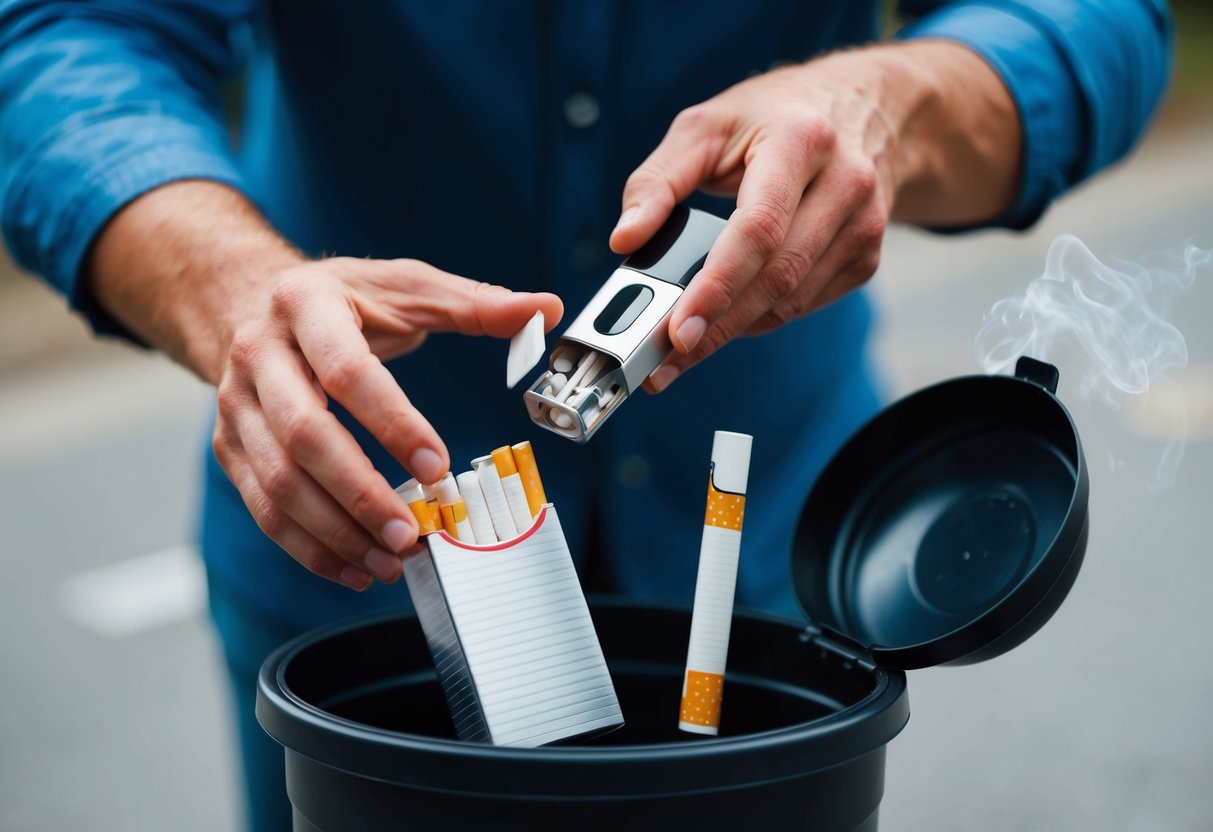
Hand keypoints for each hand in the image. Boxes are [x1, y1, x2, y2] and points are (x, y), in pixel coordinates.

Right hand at [210, 258, 562, 588]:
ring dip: (333, 532)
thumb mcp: (407, 286)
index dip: (393, 422)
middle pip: (302, 435)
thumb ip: (476, 304)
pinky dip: (307, 545)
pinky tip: (353, 566)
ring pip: (276, 482)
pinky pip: (262, 507)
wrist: (249, 300)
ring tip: (389, 560)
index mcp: (306, 304)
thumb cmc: (342, 298)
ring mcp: (235, 405)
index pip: (348, 371)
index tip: (438, 466)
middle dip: (359, 493)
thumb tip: (546, 311)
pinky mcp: (229, 446)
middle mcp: (259, 355)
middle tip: (410, 533)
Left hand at [609, 41, 1019, 391]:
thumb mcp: (706, 127)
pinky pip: (803, 305)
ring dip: (732, 330)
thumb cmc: (772, 117)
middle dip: (716, 326)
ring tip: (679, 350)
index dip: (717, 285)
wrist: (865, 108)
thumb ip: (657, 181)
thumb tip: (624, 240)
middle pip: (777, 277)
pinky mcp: (866, 256)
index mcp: (801, 141)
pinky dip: (758, 318)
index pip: (759, 229)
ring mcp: (863, 224)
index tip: (678, 328)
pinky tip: (726, 317)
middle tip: (663, 360)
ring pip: (790, 302)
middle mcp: (844, 182)